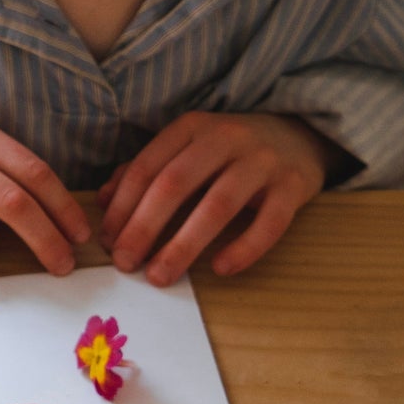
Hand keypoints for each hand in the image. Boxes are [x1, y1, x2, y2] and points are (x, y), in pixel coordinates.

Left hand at [97, 112, 339, 284]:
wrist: (299, 135)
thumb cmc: (230, 151)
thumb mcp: (187, 148)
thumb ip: (147, 170)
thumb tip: (103, 200)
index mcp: (192, 128)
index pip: (147, 168)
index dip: (122, 207)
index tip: (106, 242)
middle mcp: (225, 137)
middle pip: (175, 184)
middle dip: (144, 227)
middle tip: (125, 263)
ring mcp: (262, 160)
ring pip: (217, 204)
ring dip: (184, 244)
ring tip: (161, 276)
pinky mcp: (294, 184)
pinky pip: (269, 222)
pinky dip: (244, 247)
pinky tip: (221, 269)